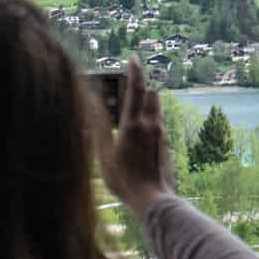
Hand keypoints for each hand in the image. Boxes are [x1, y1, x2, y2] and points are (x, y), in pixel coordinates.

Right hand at [95, 58, 172, 215]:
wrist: (153, 199)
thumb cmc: (124, 179)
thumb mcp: (105, 154)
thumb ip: (99, 126)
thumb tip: (93, 102)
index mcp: (134, 124)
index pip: (136, 90)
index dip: (135, 72)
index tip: (132, 58)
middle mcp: (151, 125)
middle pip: (150, 94)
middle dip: (140, 89)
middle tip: (125, 93)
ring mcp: (161, 134)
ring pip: (156, 108)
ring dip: (146, 104)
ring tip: (129, 116)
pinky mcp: (166, 144)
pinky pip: (157, 123)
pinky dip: (148, 120)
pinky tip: (137, 136)